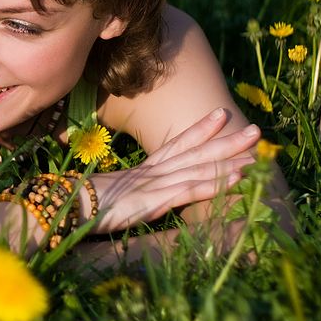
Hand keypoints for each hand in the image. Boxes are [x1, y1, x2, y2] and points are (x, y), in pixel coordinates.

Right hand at [86, 108, 259, 232]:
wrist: (64, 206)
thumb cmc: (83, 202)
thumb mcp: (111, 192)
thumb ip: (129, 188)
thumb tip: (137, 191)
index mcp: (143, 170)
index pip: (176, 144)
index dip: (200, 130)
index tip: (220, 114)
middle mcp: (151, 172)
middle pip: (194, 153)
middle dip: (225, 141)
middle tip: (256, 130)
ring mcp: (152, 185)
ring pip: (197, 170)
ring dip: (228, 163)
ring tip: (256, 157)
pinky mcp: (149, 202)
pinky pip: (186, 192)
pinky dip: (212, 185)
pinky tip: (234, 181)